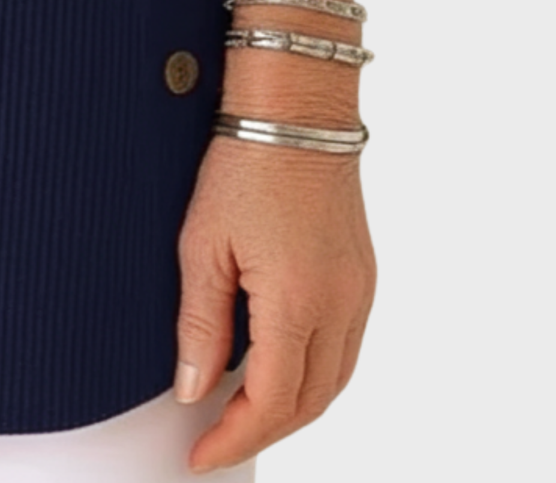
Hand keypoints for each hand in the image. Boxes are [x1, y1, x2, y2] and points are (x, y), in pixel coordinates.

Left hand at [172, 134, 375, 473]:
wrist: (296, 106)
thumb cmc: (245, 160)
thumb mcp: (202, 243)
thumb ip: (199, 323)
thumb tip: (192, 387)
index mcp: (299, 302)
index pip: (272, 403)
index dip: (235, 437)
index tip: (202, 452)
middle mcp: (342, 305)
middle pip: (310, 403)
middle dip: (262, 430)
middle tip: (216, 439)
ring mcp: (360, 290)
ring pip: (335, 381)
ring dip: (292, 407)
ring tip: (243, 413)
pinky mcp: (363, 273)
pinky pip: (346, 347)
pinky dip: (314, 372)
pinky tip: (280, 367)